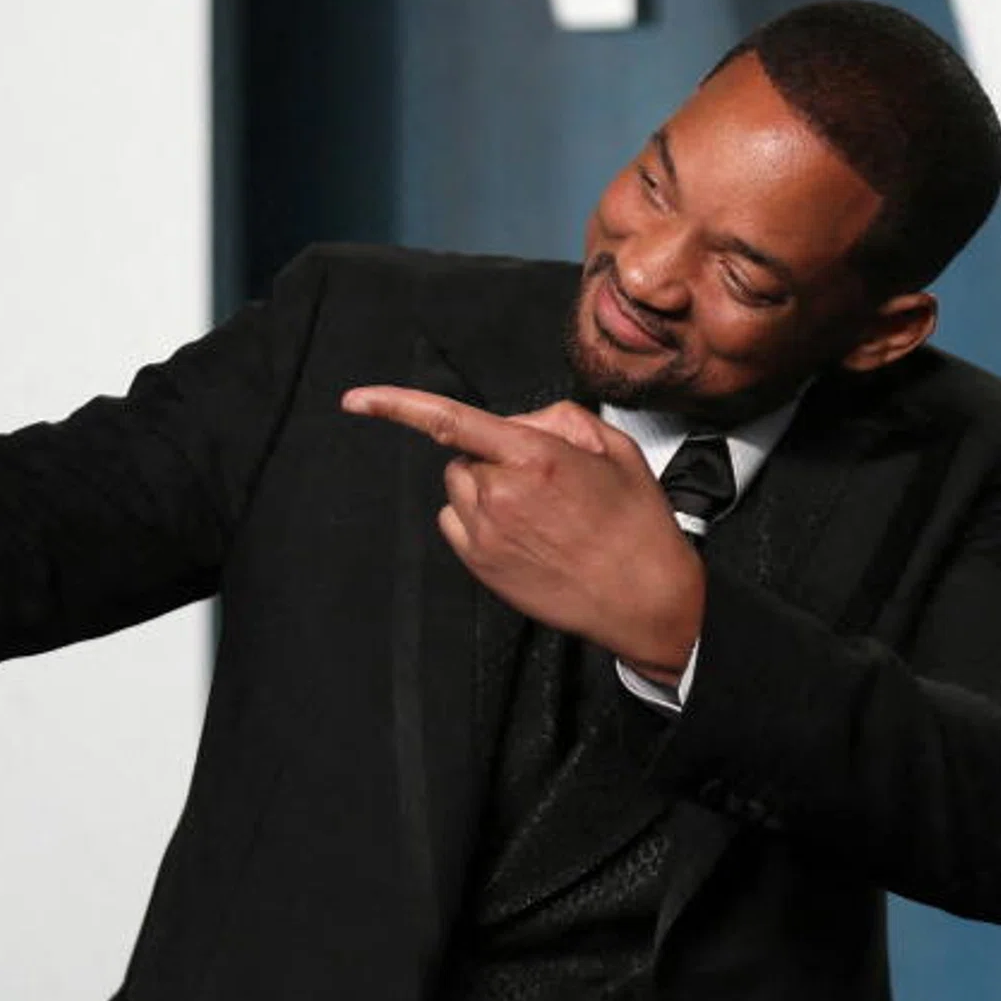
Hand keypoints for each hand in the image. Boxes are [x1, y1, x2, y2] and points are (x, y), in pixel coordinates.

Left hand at [341, 386, 703, 681]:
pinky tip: (523, 534)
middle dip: (492, 454)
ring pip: (459, 488)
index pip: (449, 420)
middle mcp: (501, 495)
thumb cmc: (636, 527)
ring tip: (539, 511)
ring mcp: (485, 534)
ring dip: (485, 486)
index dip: (395, 405)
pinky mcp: (480, 565)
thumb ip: (560, 420)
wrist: (644, 601)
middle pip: (464, 454)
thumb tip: (519, 423)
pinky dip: (477, 519)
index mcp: (535, 458)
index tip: (357, 399)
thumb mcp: (616, 450)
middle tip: (544, 479)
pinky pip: (455, 523)